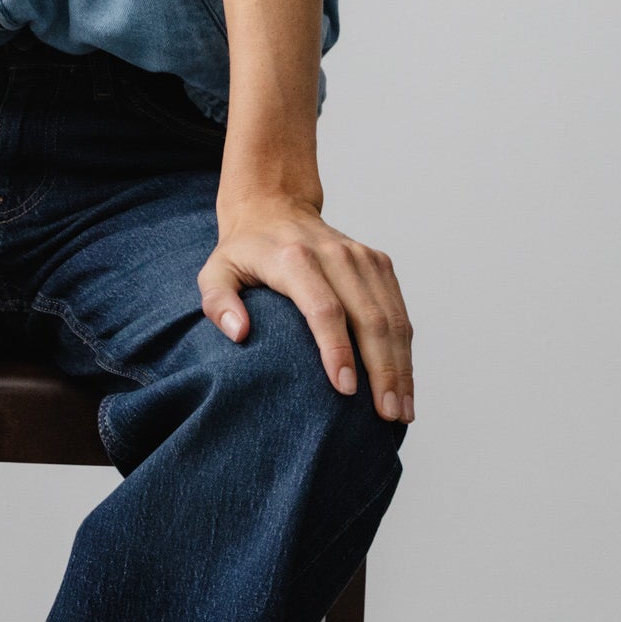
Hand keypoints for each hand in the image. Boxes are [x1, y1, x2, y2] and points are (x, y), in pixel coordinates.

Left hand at [199, 193, 414, 422]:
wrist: (276, 205)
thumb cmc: (244, 251)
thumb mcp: (215, 271)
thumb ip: (218, 302)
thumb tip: (239, 332)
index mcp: (294, 258)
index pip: (324, 308)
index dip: (337, 349)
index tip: (345, 390)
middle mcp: (335, 255)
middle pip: (369, 318)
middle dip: (382, 371)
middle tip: (386, 416)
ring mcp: (362, 258)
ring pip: (392, 318)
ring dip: (401, 367)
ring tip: (402, 412)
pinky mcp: (379, 263)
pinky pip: (399, 310)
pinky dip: (405, 350)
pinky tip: (405, 384)